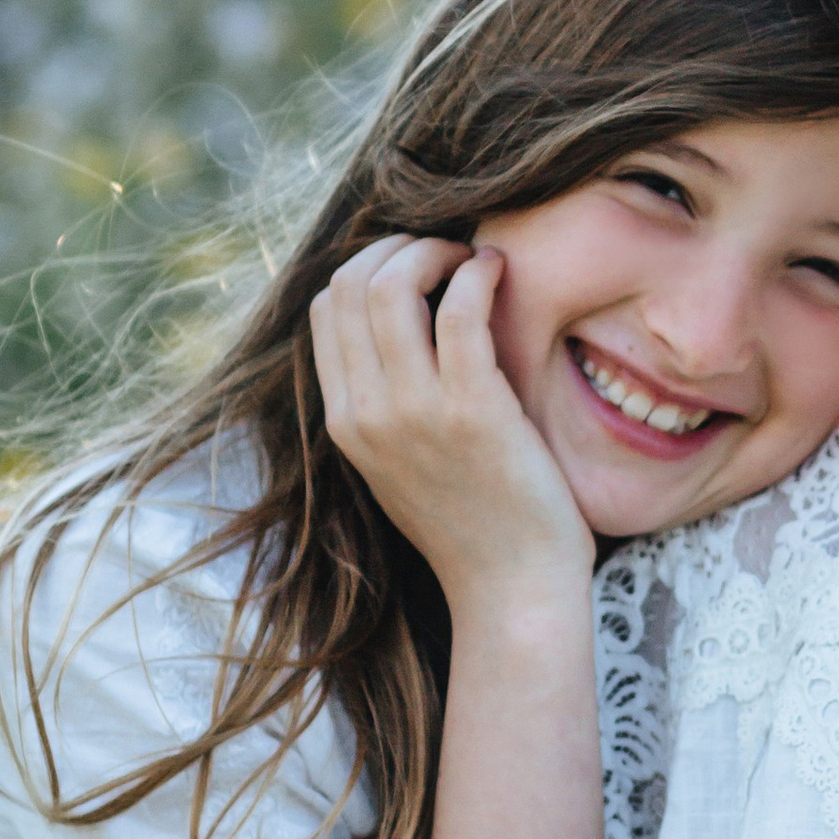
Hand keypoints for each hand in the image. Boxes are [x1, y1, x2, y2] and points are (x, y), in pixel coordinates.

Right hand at [311, 235, 592, 607]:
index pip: (325, 308)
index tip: (418, 268)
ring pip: (391, 285)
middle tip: (449, 253)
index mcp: (344, 424)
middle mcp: (367, 414)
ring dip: (436, 251)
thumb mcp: (402, 464)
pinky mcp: (472, 410)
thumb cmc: (474, 523)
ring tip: (474, 259)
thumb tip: (393, 332)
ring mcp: (415, 412)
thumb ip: (386, 404)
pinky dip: (477, 272)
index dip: (369, 267)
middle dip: (399, 248)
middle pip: (350, 284)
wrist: (513, 590)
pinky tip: (498, 271)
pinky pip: (459, 308)